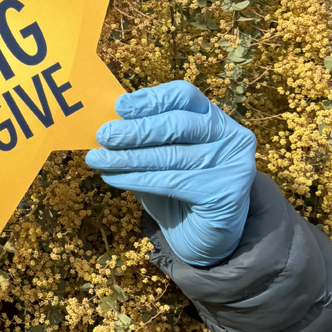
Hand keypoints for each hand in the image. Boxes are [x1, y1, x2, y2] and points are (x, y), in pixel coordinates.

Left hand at [85, 80, 256, 266]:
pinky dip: (137, 179)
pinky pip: (171, 182)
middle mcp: (231, 136)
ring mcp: (233, 164)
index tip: (120, 106)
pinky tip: (113, 178)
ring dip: (128, 157)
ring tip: (97, 159)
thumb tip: (107, 126)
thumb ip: (141, 139)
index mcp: (214, 117)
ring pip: (171, 155)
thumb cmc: (177, 190)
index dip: (151, 99)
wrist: (203, 236)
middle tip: (103, 136)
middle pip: (177, 124)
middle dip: (135, 130)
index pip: (184, 96)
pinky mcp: (226, 193)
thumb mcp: (157, 157)